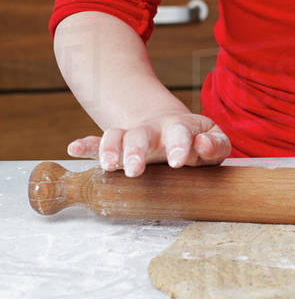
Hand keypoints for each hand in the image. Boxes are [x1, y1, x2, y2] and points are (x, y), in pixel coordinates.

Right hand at [67, 112, 230, 177]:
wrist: (171, 128)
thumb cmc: (196, 141)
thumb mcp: (214, 142)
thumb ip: (216, 145)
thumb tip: (202, 144)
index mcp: (180, 127)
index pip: (180, 132)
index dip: (179, 146)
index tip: (177, 162)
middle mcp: (154, 130)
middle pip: (142, 135)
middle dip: (136, 151)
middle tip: (134, 171)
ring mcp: (133, 136)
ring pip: (117, 137)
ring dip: (110, 149)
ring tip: (108, 166)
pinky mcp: (117, 146)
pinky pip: (98, 143)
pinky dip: (86, 145)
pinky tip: (74, 148)